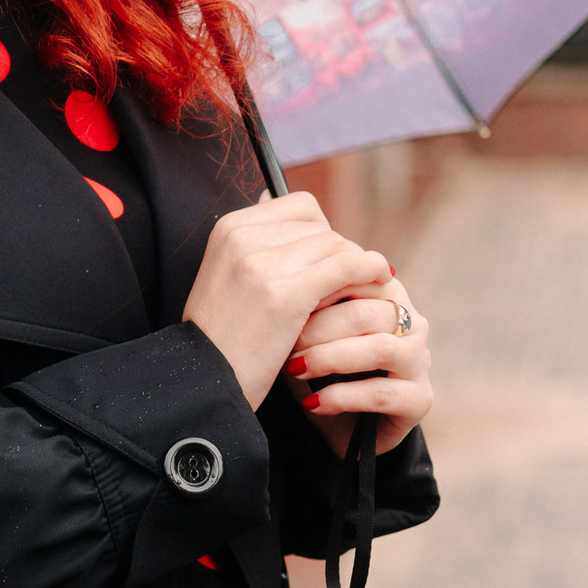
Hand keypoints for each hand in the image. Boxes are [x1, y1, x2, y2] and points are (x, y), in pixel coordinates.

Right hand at [181, 193, 391, 407]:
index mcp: (229, 228)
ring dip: (356, 266)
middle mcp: (244, 237)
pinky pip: (346, 266)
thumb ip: (261, 246)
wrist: (205, 379)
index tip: (327, 261)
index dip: (322, 233)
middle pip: (321, 228)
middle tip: (349, 282)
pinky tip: (382, 278)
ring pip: (336, 245)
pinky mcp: (287, 294)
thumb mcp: (229, 276)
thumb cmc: (223, 334)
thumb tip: (306, 218)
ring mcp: (263, 264)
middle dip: (341, 254)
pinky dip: (371, 268)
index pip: (299, 208)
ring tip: (361, 290)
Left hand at [282, 274, 432, 456]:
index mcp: (388, 292)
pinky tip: (312, 403)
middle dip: (318, 327)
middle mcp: (412, 322)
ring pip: (379, 349)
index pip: (357, 277)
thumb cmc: (320, 364)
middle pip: (366, 313)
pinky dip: (341, 397)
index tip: (281, 301)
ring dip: (329, 359)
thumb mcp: (310, 328)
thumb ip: (308, 299)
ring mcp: (420, 360)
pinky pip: (381, 393)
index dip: (317, 288)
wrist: (340, 421)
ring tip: (294, 369)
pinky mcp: (420, 399)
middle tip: (284, 341)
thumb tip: (277, 274)